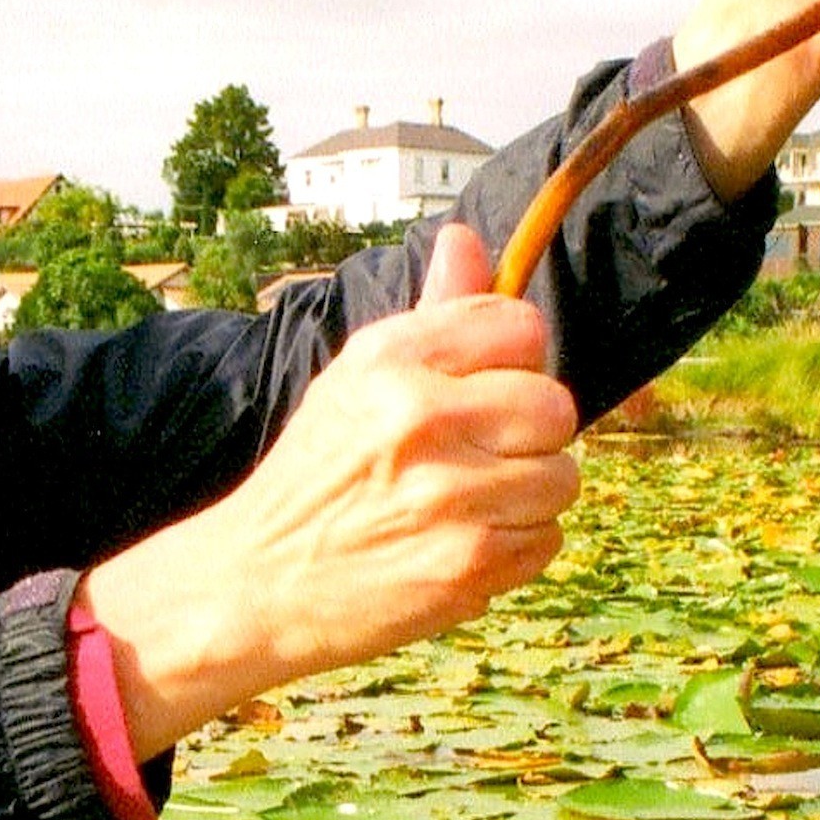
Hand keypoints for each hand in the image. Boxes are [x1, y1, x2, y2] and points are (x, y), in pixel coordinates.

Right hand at [76, 225, 579, 752]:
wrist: (258, 582)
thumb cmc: (317, 473)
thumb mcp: (357, 377)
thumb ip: (432, 314)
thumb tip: (465, 237)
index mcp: (391, 359)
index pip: (521, 327)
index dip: (515, 362)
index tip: (485, 391)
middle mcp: (420, 417)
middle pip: (556, 406)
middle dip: (530, 436)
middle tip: (481, 457)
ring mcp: (447, 494)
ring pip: (562, 478)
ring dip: (527, 498)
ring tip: (469, 505)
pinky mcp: (466, 563)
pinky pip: (547, 540)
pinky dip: (516, 550)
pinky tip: (463, 545)